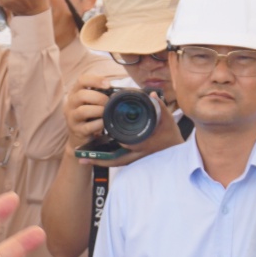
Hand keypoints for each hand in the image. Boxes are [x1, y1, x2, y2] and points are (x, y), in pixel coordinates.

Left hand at [64, 68, 181, 160]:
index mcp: (144, 144)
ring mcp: (133, 159)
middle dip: (98, 158)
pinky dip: (105, 160)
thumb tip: (152, 94)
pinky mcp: (131, 159)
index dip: (111, 141)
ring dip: (98, 161)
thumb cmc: (171, 135)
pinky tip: (94, 157)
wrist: (174, 150)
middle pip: (114, 159)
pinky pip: (116, 161)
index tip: (100, 136)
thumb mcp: (168, 120)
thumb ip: (160, 106)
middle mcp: (136, 154)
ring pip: (113, 162)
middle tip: (81, 155)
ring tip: (83, 158)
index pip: (125, 143)